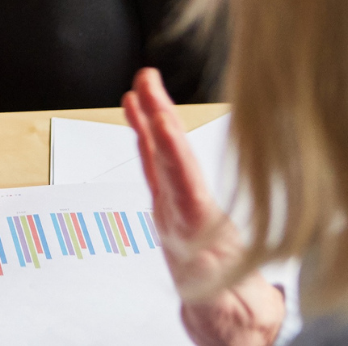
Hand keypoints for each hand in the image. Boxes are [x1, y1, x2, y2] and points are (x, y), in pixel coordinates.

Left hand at [123, 69, 283, 345]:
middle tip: (146, 82)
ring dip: (152, 116)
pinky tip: (139, 111)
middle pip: (167, 159)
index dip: (171, 152)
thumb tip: (263, 299)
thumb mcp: (241, 304)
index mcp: (195, 236)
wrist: (220, 321)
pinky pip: (158, 163)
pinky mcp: (176, 203)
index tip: (161, 120)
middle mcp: (179, 216)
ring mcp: (174, 206)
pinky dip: (149, 134)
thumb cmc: (232, 308)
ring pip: (160, 155)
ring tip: (143, 85)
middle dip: (157, 117)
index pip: (182, 184)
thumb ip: (252, 297)